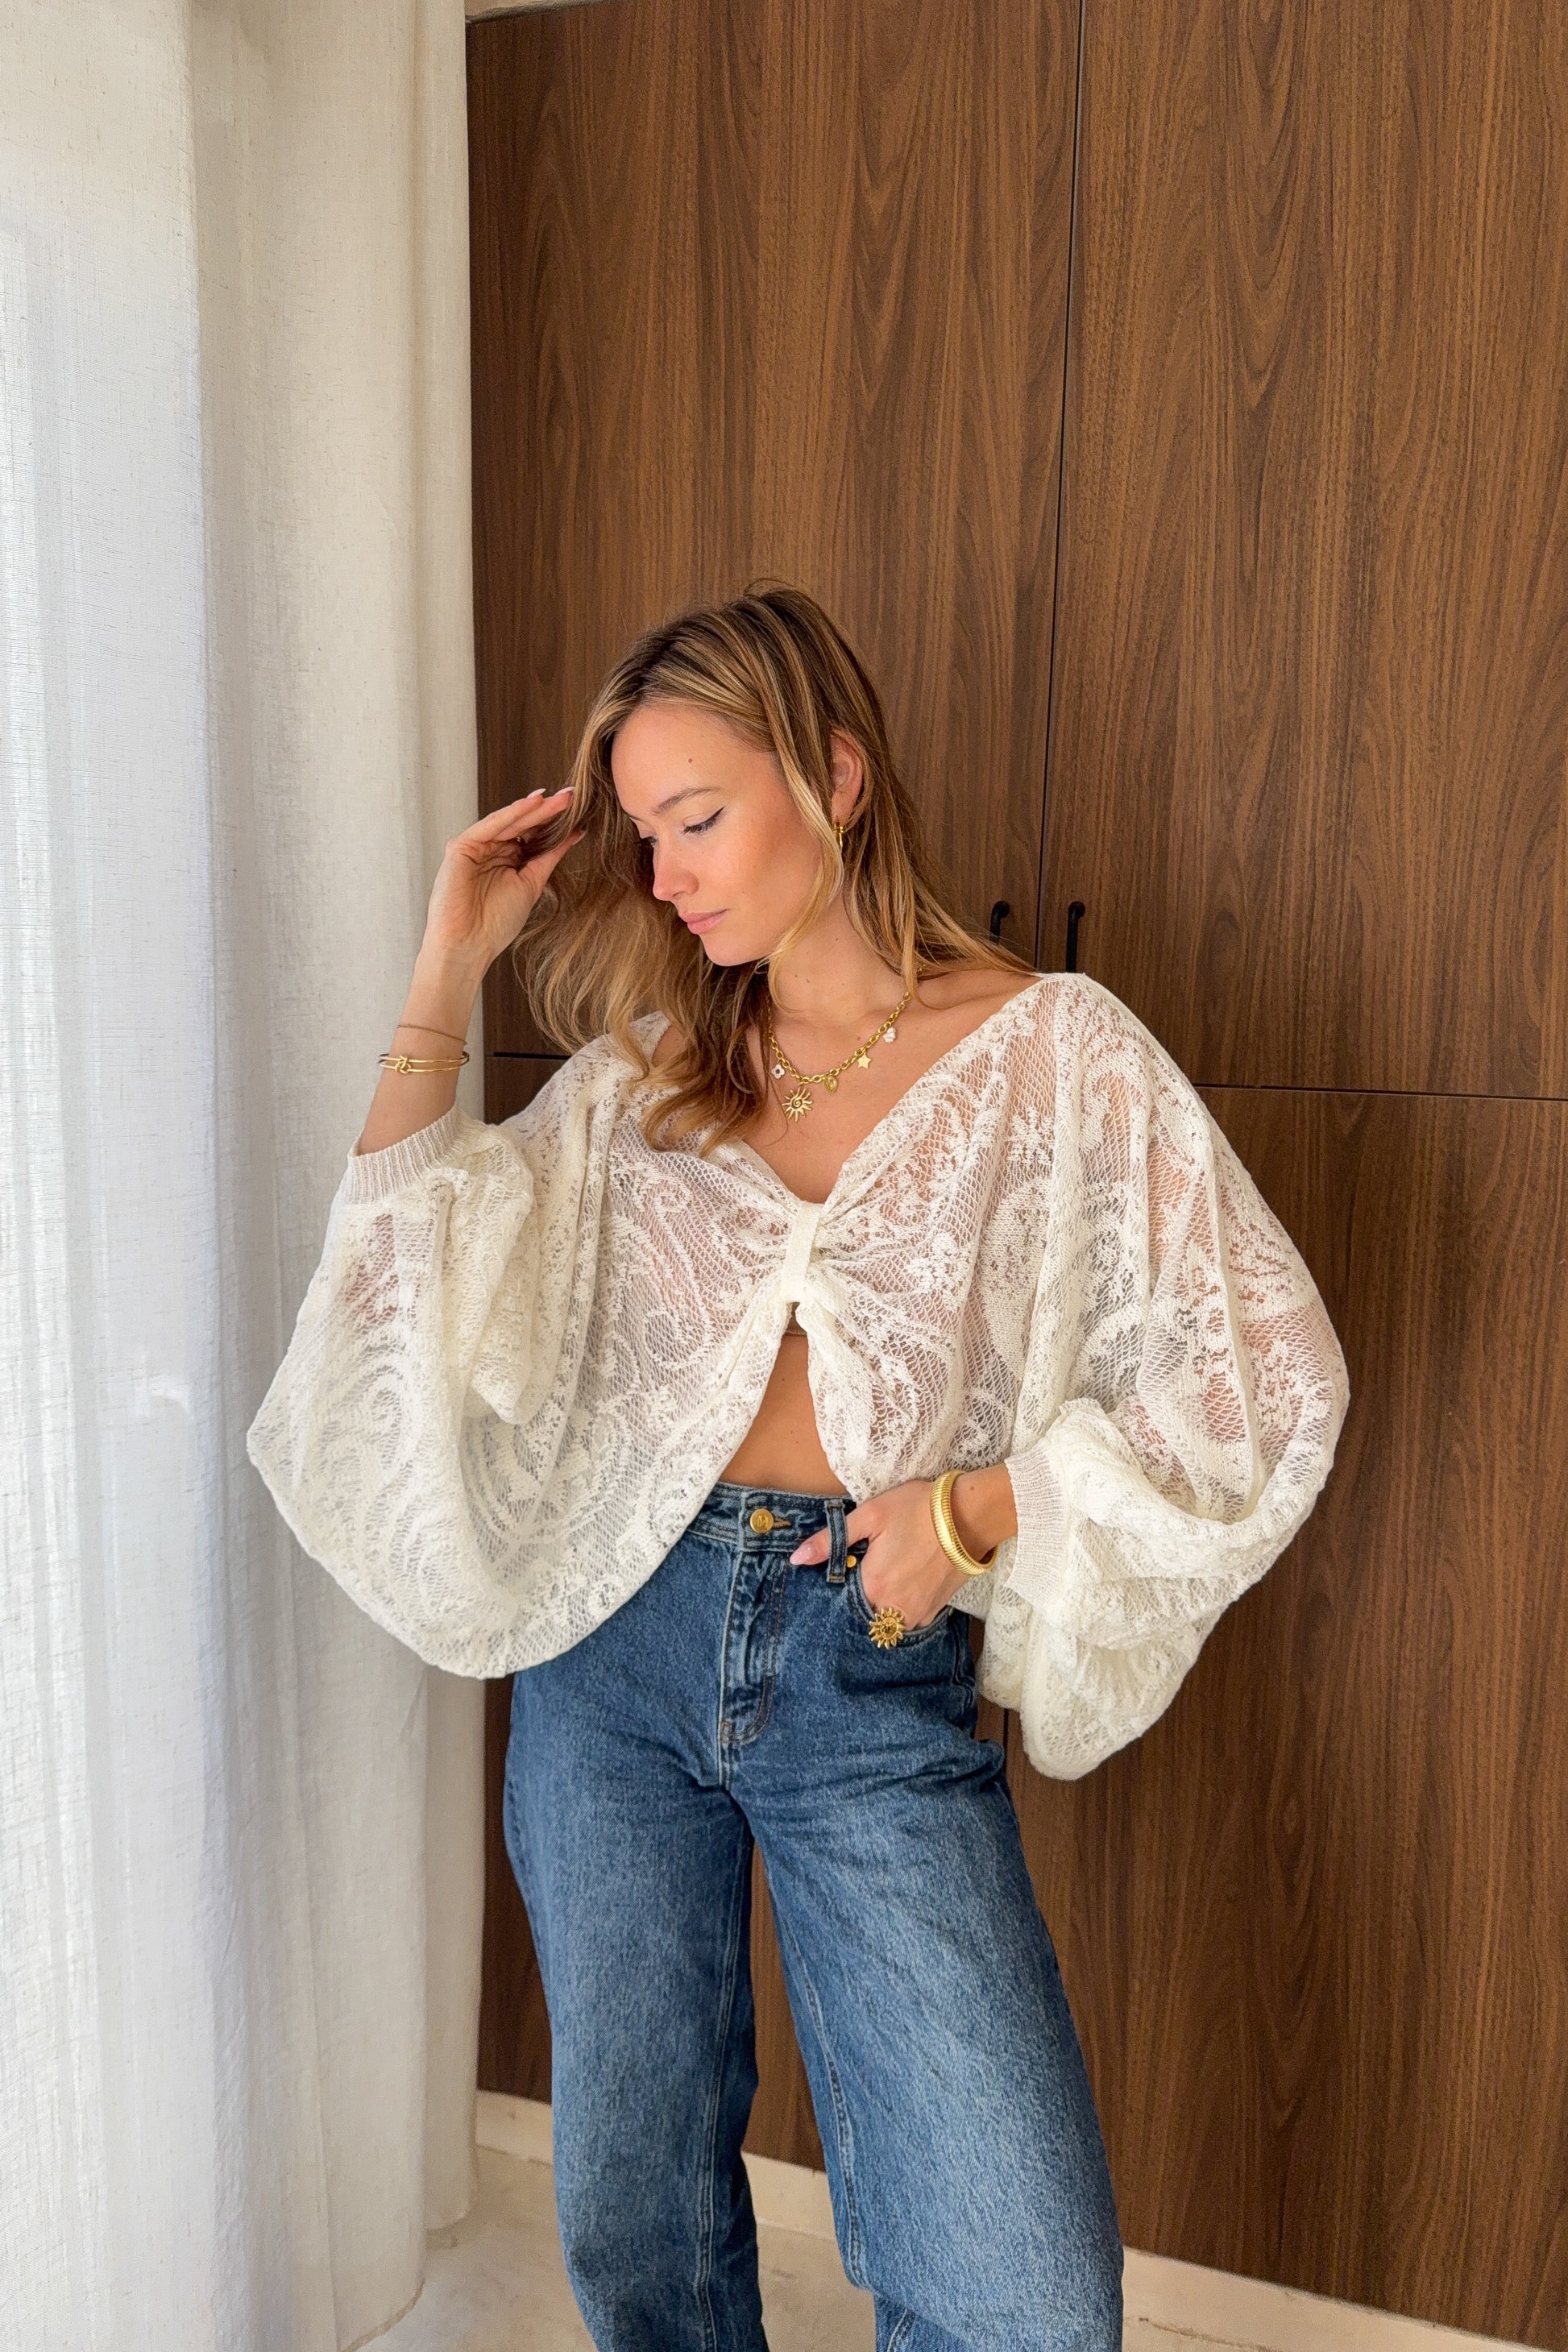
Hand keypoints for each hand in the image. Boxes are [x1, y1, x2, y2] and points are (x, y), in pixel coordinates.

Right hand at [420, 786, 584, 976]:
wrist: (468, 945)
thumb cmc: (495, 923)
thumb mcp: (532, 883)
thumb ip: (550, 856)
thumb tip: (576, 834)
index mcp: (506, 859)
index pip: (532, 835)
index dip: (553, 823)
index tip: (578, 810)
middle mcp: (490, 850)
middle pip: (522, 825)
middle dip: (547, 811)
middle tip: (572, 796)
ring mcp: (475, 847)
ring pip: (508, 821)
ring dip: (533, 809)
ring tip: (558, 799)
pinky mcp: (461, 847)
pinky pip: (489, 826)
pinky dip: (511, 814)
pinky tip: (532, 805)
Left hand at [788, 1480, 966, 1627]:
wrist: (969, 1516)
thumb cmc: (918, 1510)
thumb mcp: (870, 1515)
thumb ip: (831, 1539)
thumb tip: (796, 1558)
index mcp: (872, 1586)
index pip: (837, 1602)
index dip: (834, 1589)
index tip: (839, 1572)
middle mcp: (892, 1609)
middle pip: (860, 1615)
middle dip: (855, 1599)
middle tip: (862, 1571)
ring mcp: (915, 1614)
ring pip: (883, 1621)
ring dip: (877, 1606)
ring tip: (883, 1576)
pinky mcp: (933, 1612)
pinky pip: (905, 1619)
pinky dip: (898, 1607)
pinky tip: (902, 1583)